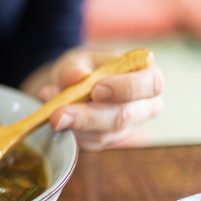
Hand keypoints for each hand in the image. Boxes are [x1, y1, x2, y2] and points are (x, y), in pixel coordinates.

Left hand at [26, 47, 163, 149]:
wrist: (72, 85)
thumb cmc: (85, 67)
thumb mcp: (78, 59)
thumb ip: (75, 66)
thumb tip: (76, 77)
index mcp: (148, 78)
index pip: (150, 85)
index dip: (125, 88)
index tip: (97, 89)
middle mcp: (143, 107)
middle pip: (124, 116)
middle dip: (89, 115)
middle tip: (59, 113)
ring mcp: (125, 128)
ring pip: (103, 133)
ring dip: (72, 125)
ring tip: (50, 113)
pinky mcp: (105, 141)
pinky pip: (87, 142)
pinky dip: (66, 130)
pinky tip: (52, 117)